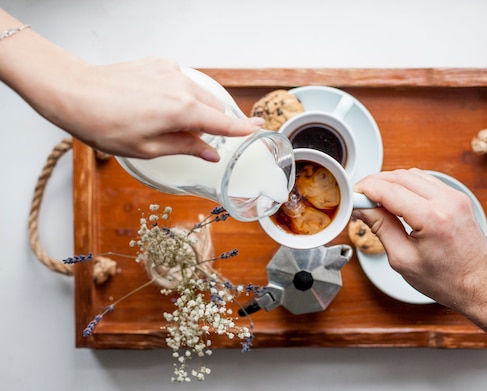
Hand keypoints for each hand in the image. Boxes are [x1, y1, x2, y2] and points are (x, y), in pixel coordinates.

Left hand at [36, 57, 262, 160]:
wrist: (75, 92)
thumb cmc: (104, 123)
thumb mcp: (148, 148)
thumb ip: (185, 147)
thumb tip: (210, 153)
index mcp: (181, 111)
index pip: (222, 122)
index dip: (242, 129)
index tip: (259, 129)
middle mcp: (181, 86)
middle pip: (213, 107)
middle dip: (212, 123)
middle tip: (196, 139)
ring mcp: (170, 71)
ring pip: (197, 93)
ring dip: (194, 109)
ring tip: (168, 123)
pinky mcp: (158, 63)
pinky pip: (180, 81)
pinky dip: (178, 95)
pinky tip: (157, 105)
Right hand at [353, 168, 486, 308]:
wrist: (478, 285)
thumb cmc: (445, 280)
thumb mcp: (402, 259)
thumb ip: (380, 228)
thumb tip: (363, 209)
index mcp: (433, 218)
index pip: (389, 190)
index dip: (365, 190)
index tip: (352, 195)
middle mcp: (447, 201)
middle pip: (400, 177)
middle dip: (375, 183)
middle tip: (359, 198)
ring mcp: (455, 197)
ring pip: (412, 174)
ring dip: (390, 182)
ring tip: (375, 200)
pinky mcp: (457, 198)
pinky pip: (426, 181)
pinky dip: (407, 185)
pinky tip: (395, 199)